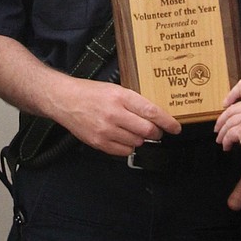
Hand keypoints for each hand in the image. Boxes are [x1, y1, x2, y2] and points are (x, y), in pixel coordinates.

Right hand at [60, 79, 181, 155]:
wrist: (65, 100)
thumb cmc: (90, 93)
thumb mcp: (115, 89)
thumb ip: (134, 101)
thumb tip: (154, 115)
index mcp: (121, 97)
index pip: (151, 111)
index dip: (167, 122)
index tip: (175, 127)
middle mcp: (114, 114)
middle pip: (147, 130)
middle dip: (156, 132)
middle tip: (156, 131)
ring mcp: (106, 130)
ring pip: (137, 142)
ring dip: (140, 139)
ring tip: (132, 131)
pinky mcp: (99, 142)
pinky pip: (124, 151)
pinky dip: (128, 146)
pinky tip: (123, 137)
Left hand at [214, 79, 240, 163]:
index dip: (232, 94)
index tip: (226, 104)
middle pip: (230, 110)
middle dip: (221, 121)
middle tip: (219, 129)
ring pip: (228, 123)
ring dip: (222, 133)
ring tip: (222, 140)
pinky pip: (229, 135)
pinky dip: (226, 141)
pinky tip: (227, 146)